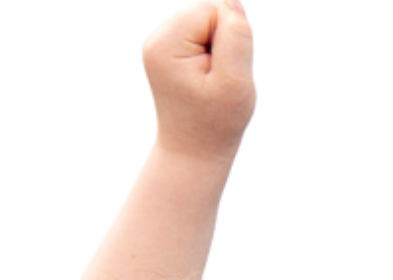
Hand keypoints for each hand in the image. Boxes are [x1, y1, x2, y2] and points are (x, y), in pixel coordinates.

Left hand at [143, 1, 254, 165]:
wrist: (194, 151)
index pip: (212, 11)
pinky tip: (206, 79)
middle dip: (223, 43)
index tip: (223, 75)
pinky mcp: (166, 50)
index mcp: (166, 44)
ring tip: (212, 82)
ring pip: (205, 23)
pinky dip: (211, 55)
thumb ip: (237, 37)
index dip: (231, 40)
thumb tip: (231, 0)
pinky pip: (200, 35)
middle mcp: (155, 38)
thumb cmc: (217, 122)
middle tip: (218, 81)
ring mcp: (158, 43)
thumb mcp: (235, 82)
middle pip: (206, 13)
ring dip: (218, 50)